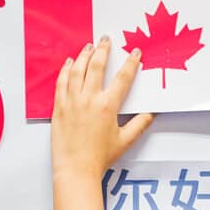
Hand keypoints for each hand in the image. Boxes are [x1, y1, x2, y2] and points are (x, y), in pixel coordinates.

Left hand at [50, 37, 153, 177]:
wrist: (76, 170)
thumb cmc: (98, 158)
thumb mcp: (125, 141)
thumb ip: (139, 124)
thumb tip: (151, 113)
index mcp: (107, 106)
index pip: (122, 78)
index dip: (130, 63)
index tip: (134, 53)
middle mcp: (89, 100)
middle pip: (97, 66)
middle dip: (103, 50)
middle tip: (106, 40)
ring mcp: (72, 102)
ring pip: (77, 70)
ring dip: (84, 56)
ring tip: (89, 46)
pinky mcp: (59, 107)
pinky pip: (61, 82)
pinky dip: (65, 70)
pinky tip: (69, 63)